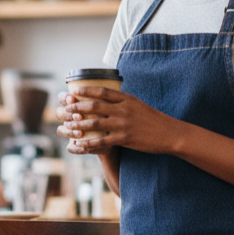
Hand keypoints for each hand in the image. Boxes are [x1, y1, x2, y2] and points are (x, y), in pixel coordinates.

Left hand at [56, 86, 171, 155]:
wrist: (169, 133)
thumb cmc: (153, 119)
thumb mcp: (138, 105)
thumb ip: (123, 101)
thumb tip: (109, 97)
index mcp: (127, 99)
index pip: (102, 91)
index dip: (86, 90)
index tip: (73, 90)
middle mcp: (123, 110)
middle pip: (95, 106)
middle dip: (77, 107)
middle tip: (65, 108)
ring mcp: (123, 124)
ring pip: (95, 123)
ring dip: (79, 124)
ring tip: (68, 126)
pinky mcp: (125, 138)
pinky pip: (102, 140)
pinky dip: (90, 143)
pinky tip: (80, 144)